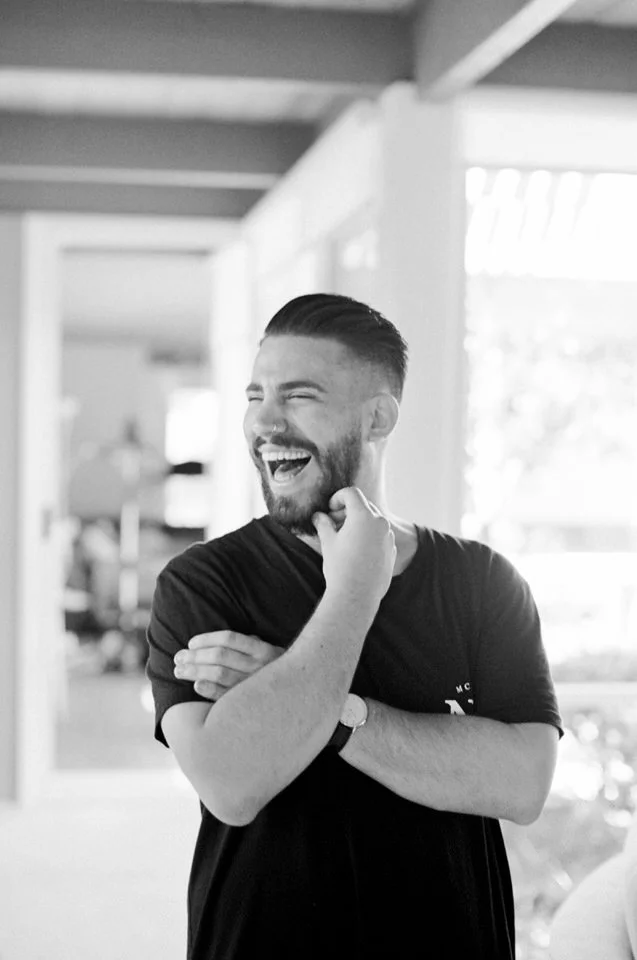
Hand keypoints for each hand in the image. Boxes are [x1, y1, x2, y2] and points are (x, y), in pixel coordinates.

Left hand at [174, 631, 283, 700]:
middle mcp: (259, 667)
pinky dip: (208, 689)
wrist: (302, 699)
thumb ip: (251, 645)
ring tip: (179, 670)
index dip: (207, 639)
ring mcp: (253, 686)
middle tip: (178, 657)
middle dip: (194, 655)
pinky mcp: (248, 705)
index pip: (229, 639)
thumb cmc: (279, 674)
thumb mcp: (272, 655)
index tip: (191, 643)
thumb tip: (222, 641)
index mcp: (264, 650)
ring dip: (194, 671)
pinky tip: (196, 685)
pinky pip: (224, 696)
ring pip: (218, 674)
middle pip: (219, 656)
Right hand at [312, 487, 395, 604]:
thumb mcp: (328, 542)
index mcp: (364, 516)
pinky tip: (357, 552)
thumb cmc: (340, 567)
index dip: (338, 497)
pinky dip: (368, 537)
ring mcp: (389, 537)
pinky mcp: (392, 551)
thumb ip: (323, 524)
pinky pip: (380, 536)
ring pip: (373, 521)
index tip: (330, 509)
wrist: (357, 596)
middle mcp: (380, 523)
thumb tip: (318, 516)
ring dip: (358, 524)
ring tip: (344, 539)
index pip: (352, 493)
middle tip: (333, 524)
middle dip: (347, 511)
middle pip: (363, 506)